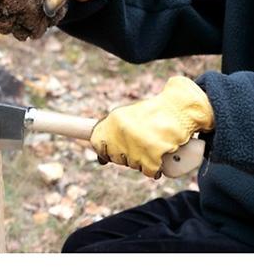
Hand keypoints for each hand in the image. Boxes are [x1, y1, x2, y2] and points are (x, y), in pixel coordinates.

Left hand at [90, 76, 214, 178]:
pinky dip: (155, 168)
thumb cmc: (157, 112)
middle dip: (128, 155)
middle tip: (142, 145)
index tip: (111, 151)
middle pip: (117, 157)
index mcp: (114, 120)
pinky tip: (160, 158)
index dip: (104, 150)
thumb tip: (100, 160)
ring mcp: (137, 144)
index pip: (97, 143)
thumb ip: (114, 131)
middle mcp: (122, 131)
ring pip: (133, 164)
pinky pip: (148, 170)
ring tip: (154, 146)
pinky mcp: (153, 154)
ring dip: (143, 161)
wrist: (182, 108)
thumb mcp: (130, 116)